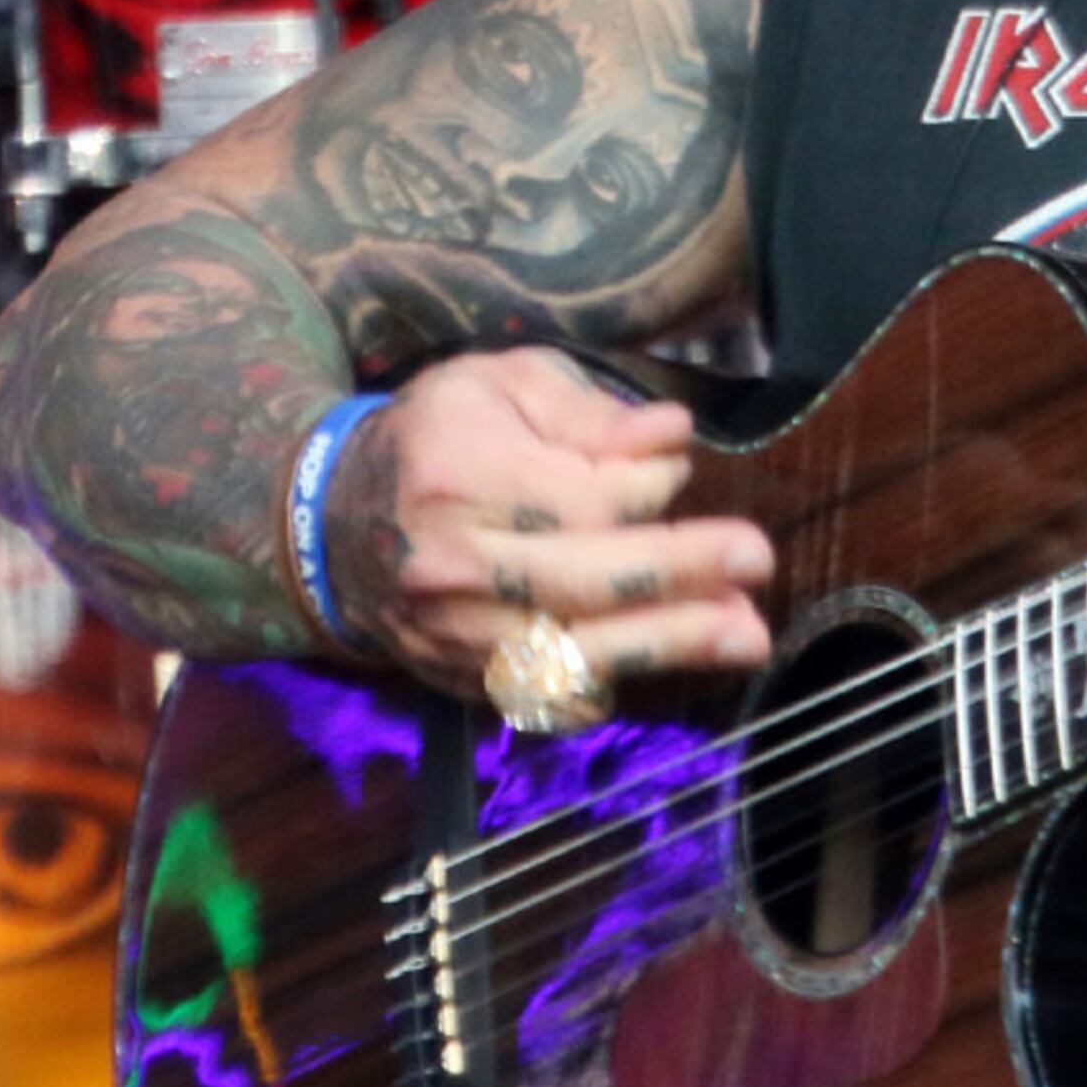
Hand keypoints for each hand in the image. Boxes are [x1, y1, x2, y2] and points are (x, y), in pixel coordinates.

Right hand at [332, 348, 774, 694]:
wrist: (329, 526)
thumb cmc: (433, 438)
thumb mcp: (498, 385)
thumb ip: (587, 410)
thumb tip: (671, 436)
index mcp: (457, 476)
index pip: (578, 500)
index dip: (644, 489)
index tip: (676, 467)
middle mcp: (450, 565)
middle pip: (582, 581)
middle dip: (679, 572)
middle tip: (757, 560)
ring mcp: (451, 636)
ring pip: (570, 652)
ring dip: (667, 645)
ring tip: (746, 635)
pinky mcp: (459, 682)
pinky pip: (544, 700)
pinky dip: (607, 688)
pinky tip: (669, 671)